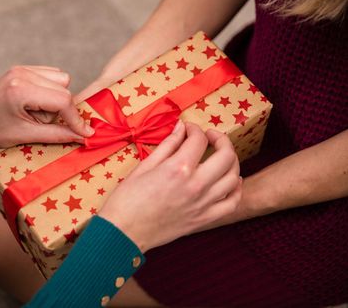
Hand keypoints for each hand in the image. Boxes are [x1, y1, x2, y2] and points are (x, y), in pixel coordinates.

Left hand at [0, 65, 93, 153]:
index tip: (85, 134)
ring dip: (57, 100)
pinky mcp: (22, 70)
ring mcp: (22, 69)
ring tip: (37, 115)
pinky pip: (51, 77)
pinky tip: (35, 106)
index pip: (62, 100)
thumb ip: (57, 134)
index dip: (76, 118)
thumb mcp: (24, 136)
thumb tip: (83, 136)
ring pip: (61, 80)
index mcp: (21, 89)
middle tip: (44, 125)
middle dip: (62, 110)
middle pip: (64, 88)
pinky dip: (50, 92)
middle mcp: (22, 73)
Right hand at [99, 121, 241, 252]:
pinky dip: (235, 189)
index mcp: (178, 168)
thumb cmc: (127, 199)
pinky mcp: (203, 219)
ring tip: (220, 157)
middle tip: (210, 137)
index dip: (194, 129)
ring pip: (233, 177)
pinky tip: (230, 181)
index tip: (188, 129)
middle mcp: (196, 185)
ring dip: (230, 162)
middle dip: (221, 140)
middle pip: (226, 155)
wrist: (124, 232)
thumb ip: (167, 145)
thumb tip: (180, 127)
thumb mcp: (144, 166)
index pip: (199, 139)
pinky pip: (231, 203)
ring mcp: (202, 204)